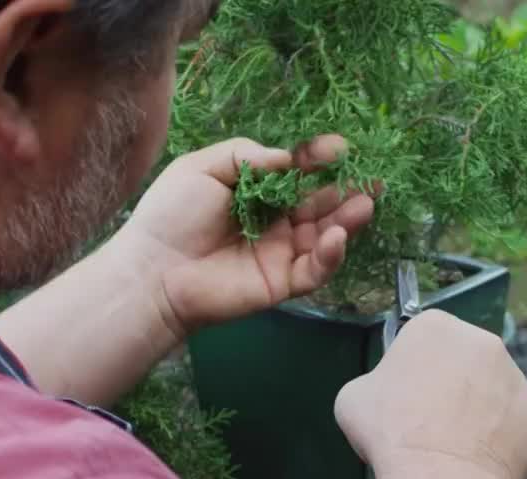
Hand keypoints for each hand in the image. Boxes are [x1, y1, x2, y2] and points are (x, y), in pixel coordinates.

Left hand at [118, 135, 374, 339]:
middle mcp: (275, 221)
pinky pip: (315, 269)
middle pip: (319, 204)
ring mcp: (282, 252)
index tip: (339, 147)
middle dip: (346, 189)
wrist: (154, 269)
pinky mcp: (282, 282)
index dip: (318, 160)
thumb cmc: (172, 214)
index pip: (297, 174)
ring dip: (348, 219)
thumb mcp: (203, 168)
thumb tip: (289, 158)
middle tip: (371, 177)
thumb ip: (247, 156)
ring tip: (366, 202)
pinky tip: (336, 236)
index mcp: (257, 192)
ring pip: (325, 235)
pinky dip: (331, 254)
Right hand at [334, 310, 526, 478]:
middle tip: (429, 427)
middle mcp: (483, 342)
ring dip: (478, 414)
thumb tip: (391, 397)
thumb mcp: (354, 398)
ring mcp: (517, 378)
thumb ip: (377, 384)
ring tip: (455, 452)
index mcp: (436, 326)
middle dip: (451, 389)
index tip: (404, 400)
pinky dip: (500, 442)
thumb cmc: (390, 431)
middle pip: (464, 363)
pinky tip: (478, 463)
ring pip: (493, 394)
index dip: (412, 371)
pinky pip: (513, 426)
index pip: (424, 340)